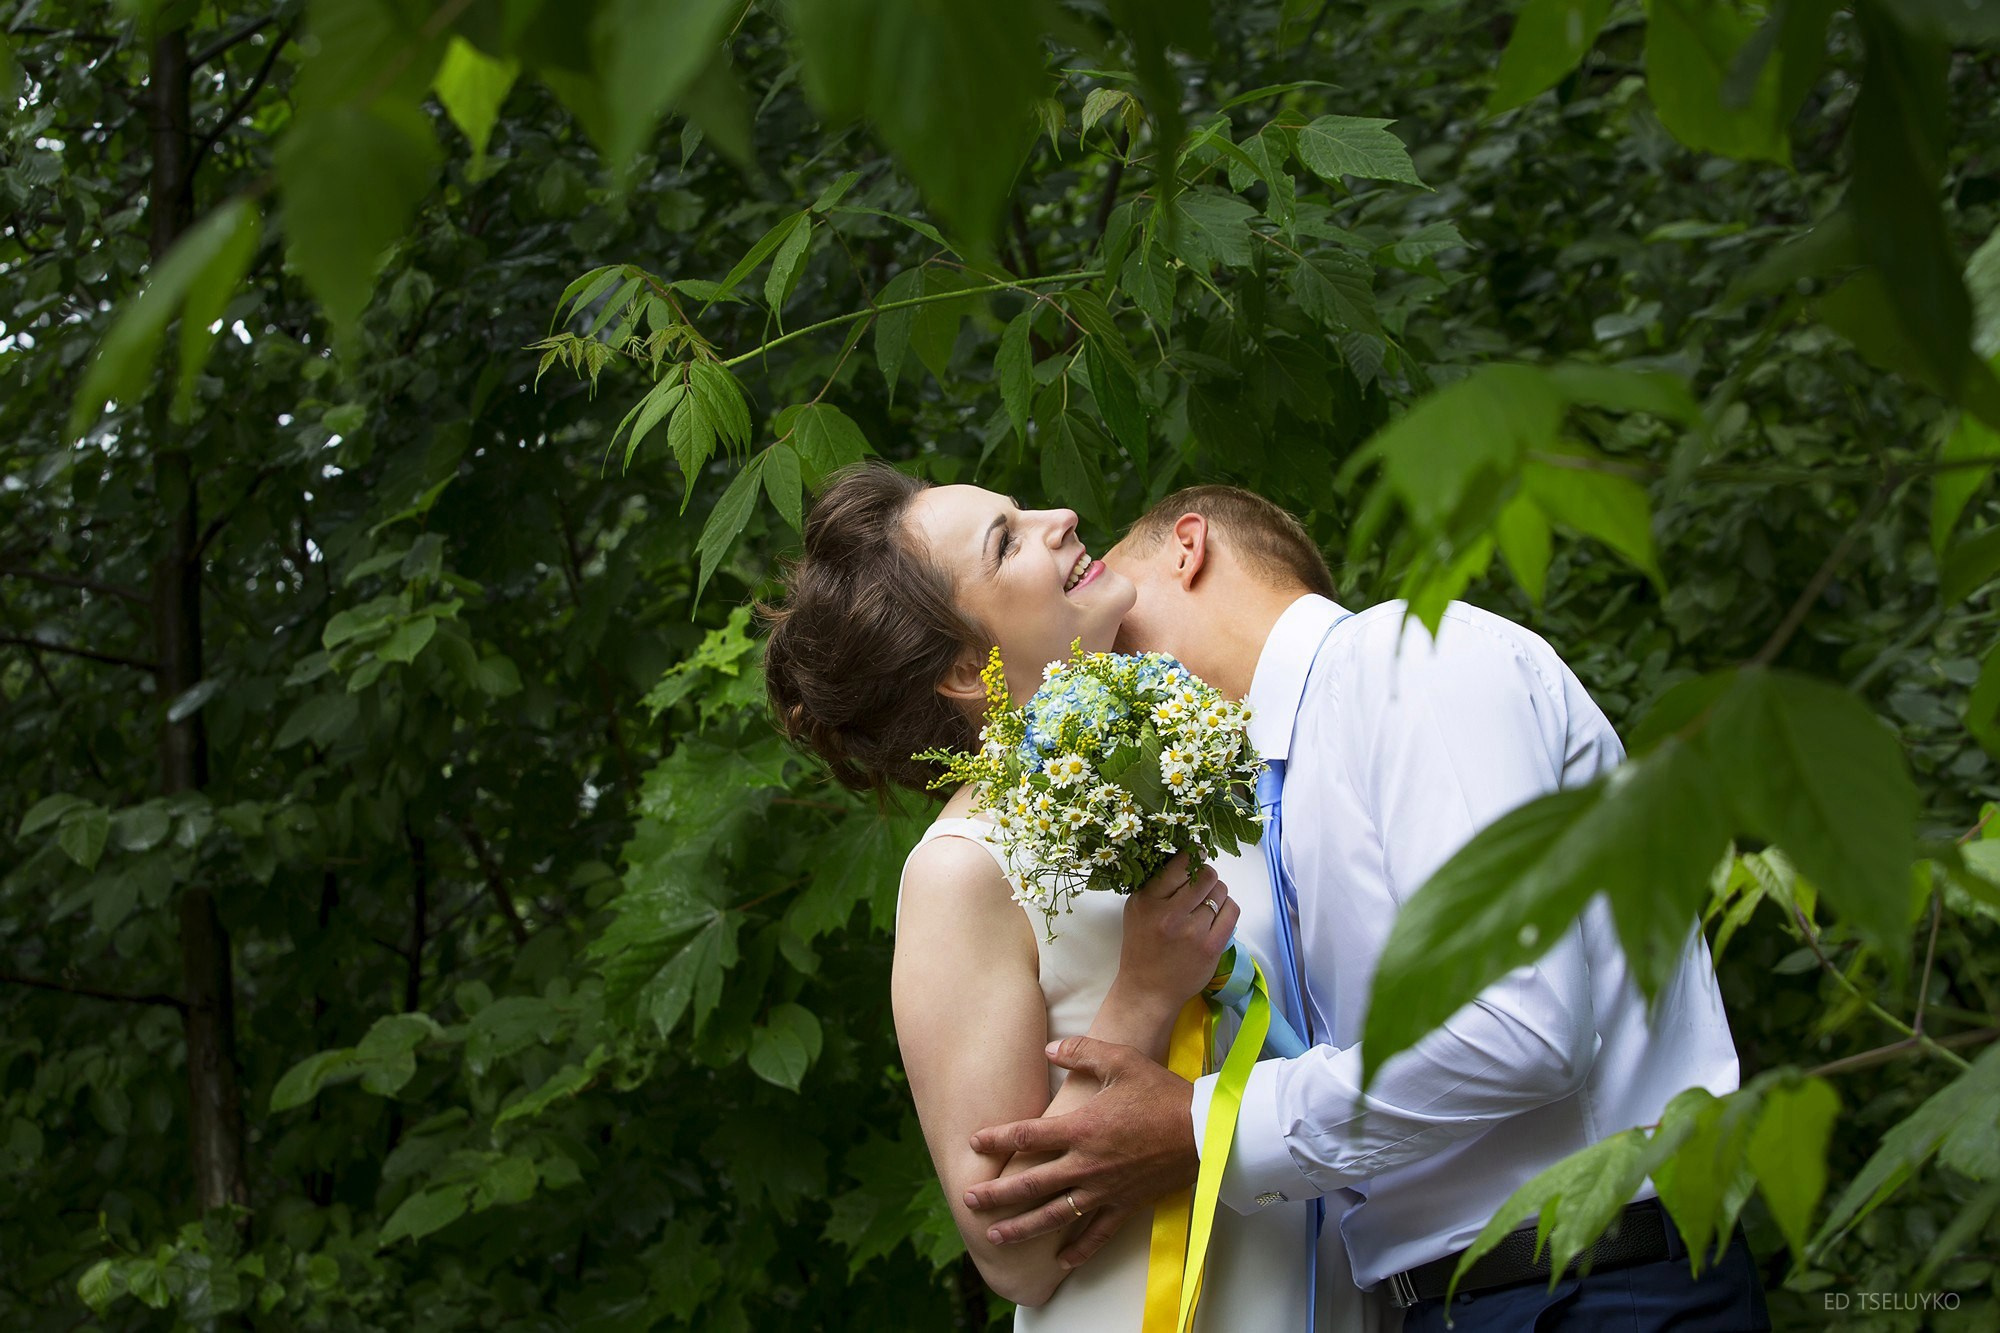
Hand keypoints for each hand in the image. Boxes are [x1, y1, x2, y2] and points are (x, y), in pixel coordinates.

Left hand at [964, 1035, 1198, 1266]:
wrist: (1205, 1129)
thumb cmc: (1162, 1093)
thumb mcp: (1121, 1061)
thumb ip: (1081, 1053)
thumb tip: (1049, 1048)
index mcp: (1081, 1128)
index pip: (1027, 1137)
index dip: (997, 1139)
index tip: (974, 1142)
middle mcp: (1086, 1164)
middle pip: (1031, 1184)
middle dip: (996, 1195)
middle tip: (969, 1201)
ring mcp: (1105, 1189)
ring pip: (1055, 1215)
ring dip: (1022, 1228)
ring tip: (995, 1238)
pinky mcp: (1126, 1206)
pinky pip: (1097, 1234)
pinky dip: (1079, 1250)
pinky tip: (1061, 1262)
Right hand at [1112, 854, 1238, 1014]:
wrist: (1148, 990)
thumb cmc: (1142, 947)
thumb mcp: (1137, 911)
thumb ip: (1157, 886)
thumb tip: (1186, 856)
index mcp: (1148, 901)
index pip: (1180, 865)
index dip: (1194, 856)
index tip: (1197, 856)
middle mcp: (1170, 915)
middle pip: (1206, 875)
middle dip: (1207, 875)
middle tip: (1203, 883)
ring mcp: (1192, 932)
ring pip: (1221, 892)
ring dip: (1218, 893)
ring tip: (1207, 904)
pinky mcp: (1211, 946)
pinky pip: (1232, 911)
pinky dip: (1228, 907)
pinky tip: (1218, 914)